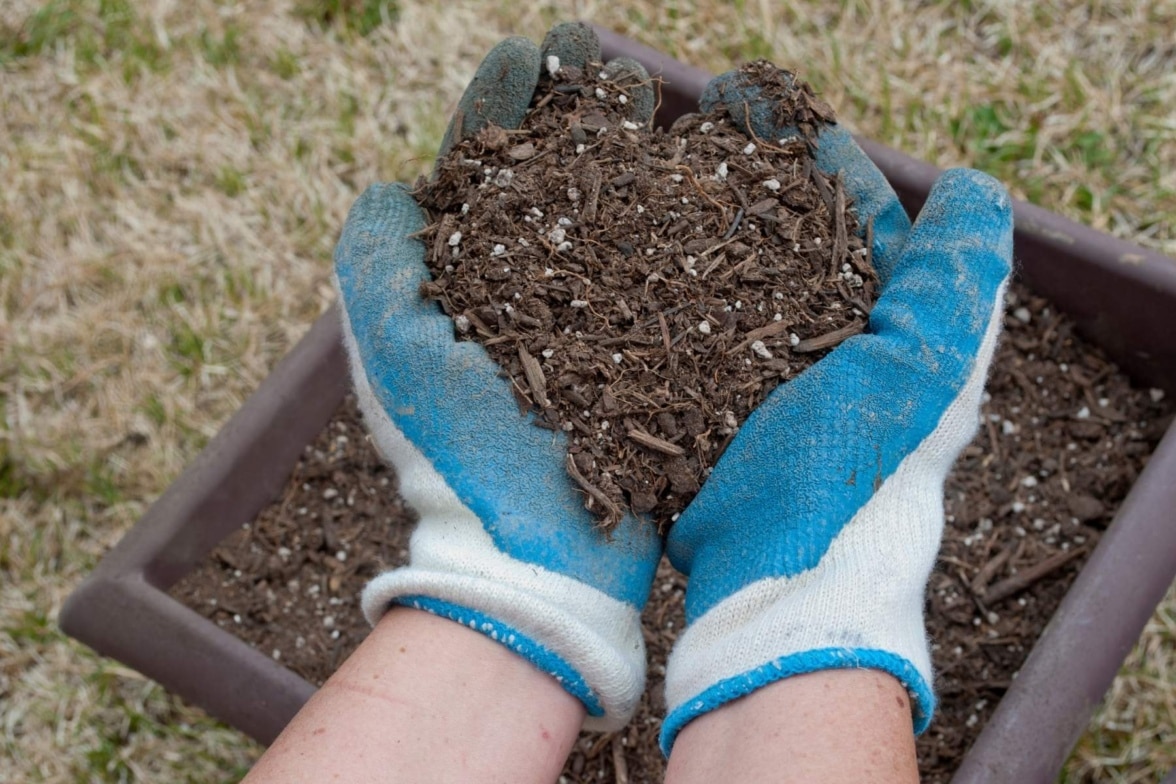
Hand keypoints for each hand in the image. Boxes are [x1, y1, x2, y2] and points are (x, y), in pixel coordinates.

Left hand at [333, 23, 660, 729]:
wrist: (532, 556)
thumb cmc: (453, 454)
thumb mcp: (395, 350)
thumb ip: (377, 258)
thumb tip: (390, 184)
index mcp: (474, 287)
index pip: (492, 176)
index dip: (508, 111)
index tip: (525, 54)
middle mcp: (540, 298)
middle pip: (564, 183)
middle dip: (582, 114)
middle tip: (599, 56)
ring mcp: (603, 327)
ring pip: (626, 219)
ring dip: (643, 152)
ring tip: (666, 92)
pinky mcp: (657, 361)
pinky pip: (681, 278)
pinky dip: (700, 225)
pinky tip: (720, 178)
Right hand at [660, 65, 1013, 750]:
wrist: (771, 580)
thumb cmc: (850, 475)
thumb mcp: (916, 369)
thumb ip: (951, 282)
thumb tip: (975, 189)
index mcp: (887, 341)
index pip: (866, 237)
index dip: (838, 181)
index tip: (798, 134)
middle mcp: (826, 358)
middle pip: (794, 254)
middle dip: (761, 198)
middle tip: (718, 144)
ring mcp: (760, 384)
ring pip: (732, 289)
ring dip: (704, 239)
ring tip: (666, 183)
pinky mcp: (702, 410)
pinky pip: (684, 334)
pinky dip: (664, 296)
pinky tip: (632, 260)